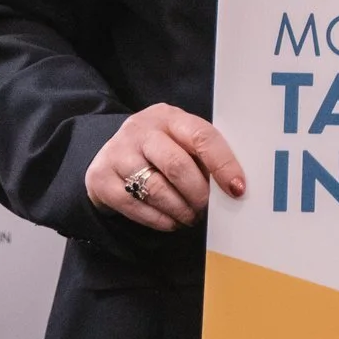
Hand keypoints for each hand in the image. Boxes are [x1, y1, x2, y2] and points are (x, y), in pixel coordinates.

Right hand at [86, 103, 247, 230]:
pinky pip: (134, 205)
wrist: (112, 156)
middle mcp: (140, 130)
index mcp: (169, 117)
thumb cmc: (161, 150)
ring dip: (180, 209)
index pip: (202, 136)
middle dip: (198, 193)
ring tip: (191, 217)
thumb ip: (203, 156)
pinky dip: (159, 220)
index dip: (223, 164)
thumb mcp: (181, 142)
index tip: (237, 189)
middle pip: (177, 165)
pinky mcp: (101, 178)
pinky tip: (171, 222)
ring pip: (155, 189)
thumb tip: (233, 187)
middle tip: (207, 208)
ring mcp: (117, 153)